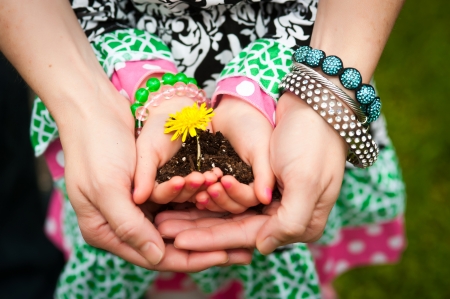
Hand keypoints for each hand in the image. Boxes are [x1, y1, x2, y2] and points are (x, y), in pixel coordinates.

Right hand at [61, 87, 248, 270]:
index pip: (155, 256)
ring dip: (200, 207)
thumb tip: (157, 257)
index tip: (224, 255)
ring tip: (228, 200)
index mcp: (106, 231)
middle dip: (205, 240)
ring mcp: (136, 204)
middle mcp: (123, 221)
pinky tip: (213, 184)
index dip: (191, 258)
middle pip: (170, 241)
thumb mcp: (107, 188)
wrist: (93, 108)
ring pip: (176, 216)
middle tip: (239, 245)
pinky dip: (193, 191)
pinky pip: (175, 195)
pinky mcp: (147, 186)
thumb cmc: (95, 146)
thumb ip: (129, 225)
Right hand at [133, 96, 219, 205]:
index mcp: (153, 184)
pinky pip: (209, 182)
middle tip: (200, 177)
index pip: (160, 195)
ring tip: (212, 176)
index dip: (170, 190)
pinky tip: (218, 173)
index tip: (179, 181)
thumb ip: (143, 174)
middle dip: (191, 188)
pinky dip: (213, 179)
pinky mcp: (203, 174)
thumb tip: (137, 200)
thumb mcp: (147, 149)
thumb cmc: (157, 129)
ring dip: (204, 186)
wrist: (179, 114)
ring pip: (196, 192)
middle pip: (180, 196)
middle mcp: (170, 187)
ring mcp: (188, 182)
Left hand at [154, 92, 346, 253]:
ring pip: (229, 211)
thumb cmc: (312, 140)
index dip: (212, 239)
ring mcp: (272, 197)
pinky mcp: (262, 180)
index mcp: (300, 221)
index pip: (247, 236)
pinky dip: (209, 193)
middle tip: (163, 227)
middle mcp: (284, 213)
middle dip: (197, 228)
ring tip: (168, 211)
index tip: (180, 240)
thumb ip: (289, 220)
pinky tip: (187, 192)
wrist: (316, 103)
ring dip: (198, 211)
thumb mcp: (306, 181)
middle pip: (234, 226)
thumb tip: (263, 247)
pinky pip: (230, 192)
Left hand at [195, 95, 274, 212]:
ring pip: (218, 201)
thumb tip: (265, 199)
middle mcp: (244, 187)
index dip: (237, 193)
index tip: (225, 179)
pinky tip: (190, 191)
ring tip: (197, 192)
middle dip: (221, 198)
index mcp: (259, 183)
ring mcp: (227, 183)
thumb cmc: (252, 126)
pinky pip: (204, 190)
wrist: (234, 110)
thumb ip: (264, 174)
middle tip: (209, 188)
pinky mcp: (211, 177)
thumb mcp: (260, 149)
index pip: (249, 198)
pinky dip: (198, 192)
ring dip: (208, 198)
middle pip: (233, 205)